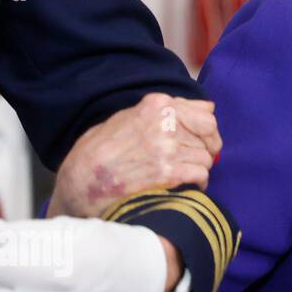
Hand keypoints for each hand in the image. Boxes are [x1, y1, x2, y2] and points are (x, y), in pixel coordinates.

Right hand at [50, 93, 220, 218]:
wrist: (81, 183)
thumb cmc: (101, 151)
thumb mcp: (129, 118)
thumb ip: (168, 111)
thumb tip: (208, 107)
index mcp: (157, 105)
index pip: (206, 114)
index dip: (208, 131)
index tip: (203, 141)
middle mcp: (165, 123)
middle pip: (209, 136)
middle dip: (207, 149)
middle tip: (198, 160)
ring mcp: (167, 148)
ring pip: (205, 158)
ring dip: (199, 168)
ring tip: (183, 174)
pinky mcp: (168, 172)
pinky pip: (200, 175)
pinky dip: (198, 183)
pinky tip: (186, 186)